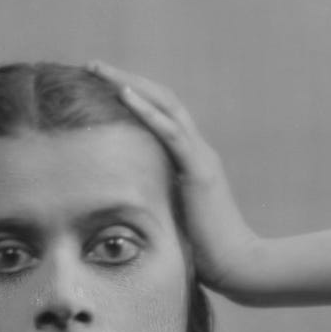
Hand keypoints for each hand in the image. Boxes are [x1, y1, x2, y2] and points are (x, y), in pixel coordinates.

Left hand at [88, 61, 262, 298]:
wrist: (238, 266)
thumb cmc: (204, 252)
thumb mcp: (172, 218)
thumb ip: (155, 202)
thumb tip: (123, 206)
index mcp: (191, 160)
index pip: (161, 115)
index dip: (133, 95)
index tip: (99, 84)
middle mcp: (198, 151)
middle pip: (162, 99)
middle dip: (126, 79)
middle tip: (93, 65)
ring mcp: (201, 158)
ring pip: (166, 105)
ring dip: (131, 84)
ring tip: (100, 70)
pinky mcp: (200, 171)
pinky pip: (172, 133)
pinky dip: (148, 111)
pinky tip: (125, 95)